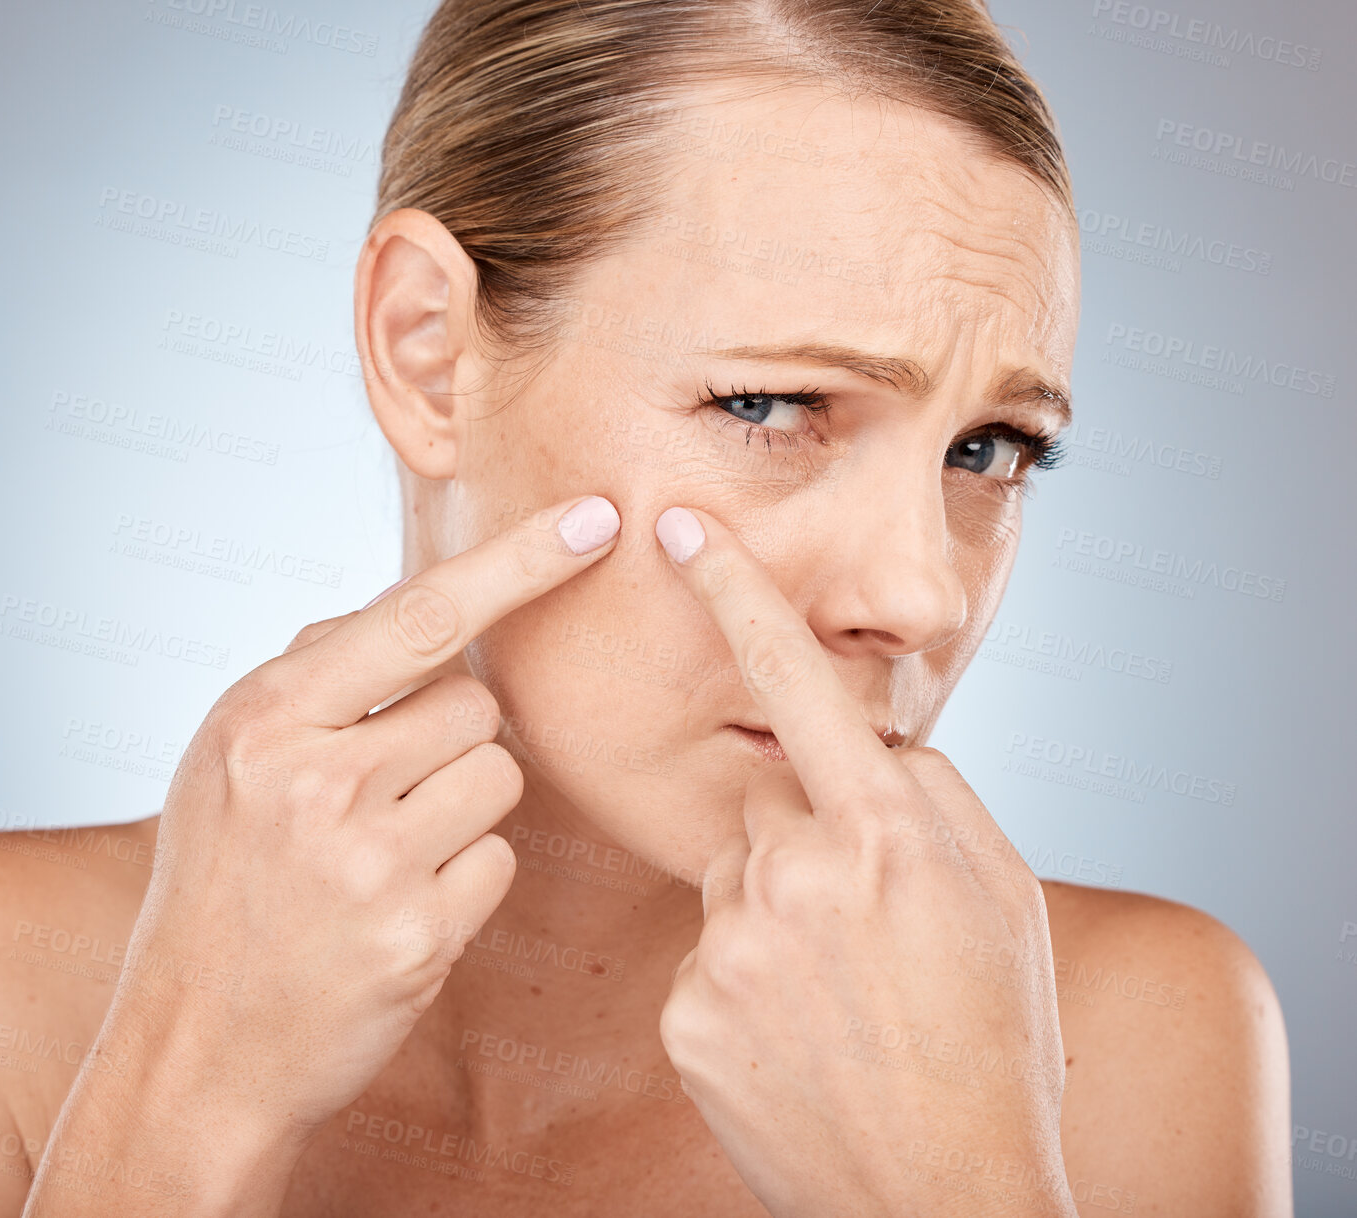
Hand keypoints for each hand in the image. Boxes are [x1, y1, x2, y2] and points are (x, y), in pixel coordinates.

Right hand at [50, 494, 620, 1190]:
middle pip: (475, 706)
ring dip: (464, 808)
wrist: (195, 1046)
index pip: (417, 616)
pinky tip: (397, 910)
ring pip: (500, 779)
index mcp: (265, 718)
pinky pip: (498, 861)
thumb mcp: (229, 759)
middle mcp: (315, 781)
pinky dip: (465, 880)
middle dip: (451, 740)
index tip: (593, 519)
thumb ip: (321, 678)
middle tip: (380, 796)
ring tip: (383, 854)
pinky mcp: (416, 937)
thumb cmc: (222, 884)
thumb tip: (431, 608)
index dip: (515, 563)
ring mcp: (368, 864)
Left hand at [652, 507, 1074, 1217]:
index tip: (684, 534)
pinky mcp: (687, 1011)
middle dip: (802, 842)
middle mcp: (795, 876)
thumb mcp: (1003, 899)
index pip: (796, 684)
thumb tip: (872, 745)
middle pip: (766, 807)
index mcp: (883, 835)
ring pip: (733, 882)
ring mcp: (730, 947)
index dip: (737, 598)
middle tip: (861, 929)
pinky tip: (795, 1032)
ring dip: (773, 914)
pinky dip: (741, 982)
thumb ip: (934, 798)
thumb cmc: (993, 1042)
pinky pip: (705, 957)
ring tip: (836, 993)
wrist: (946, 1194)